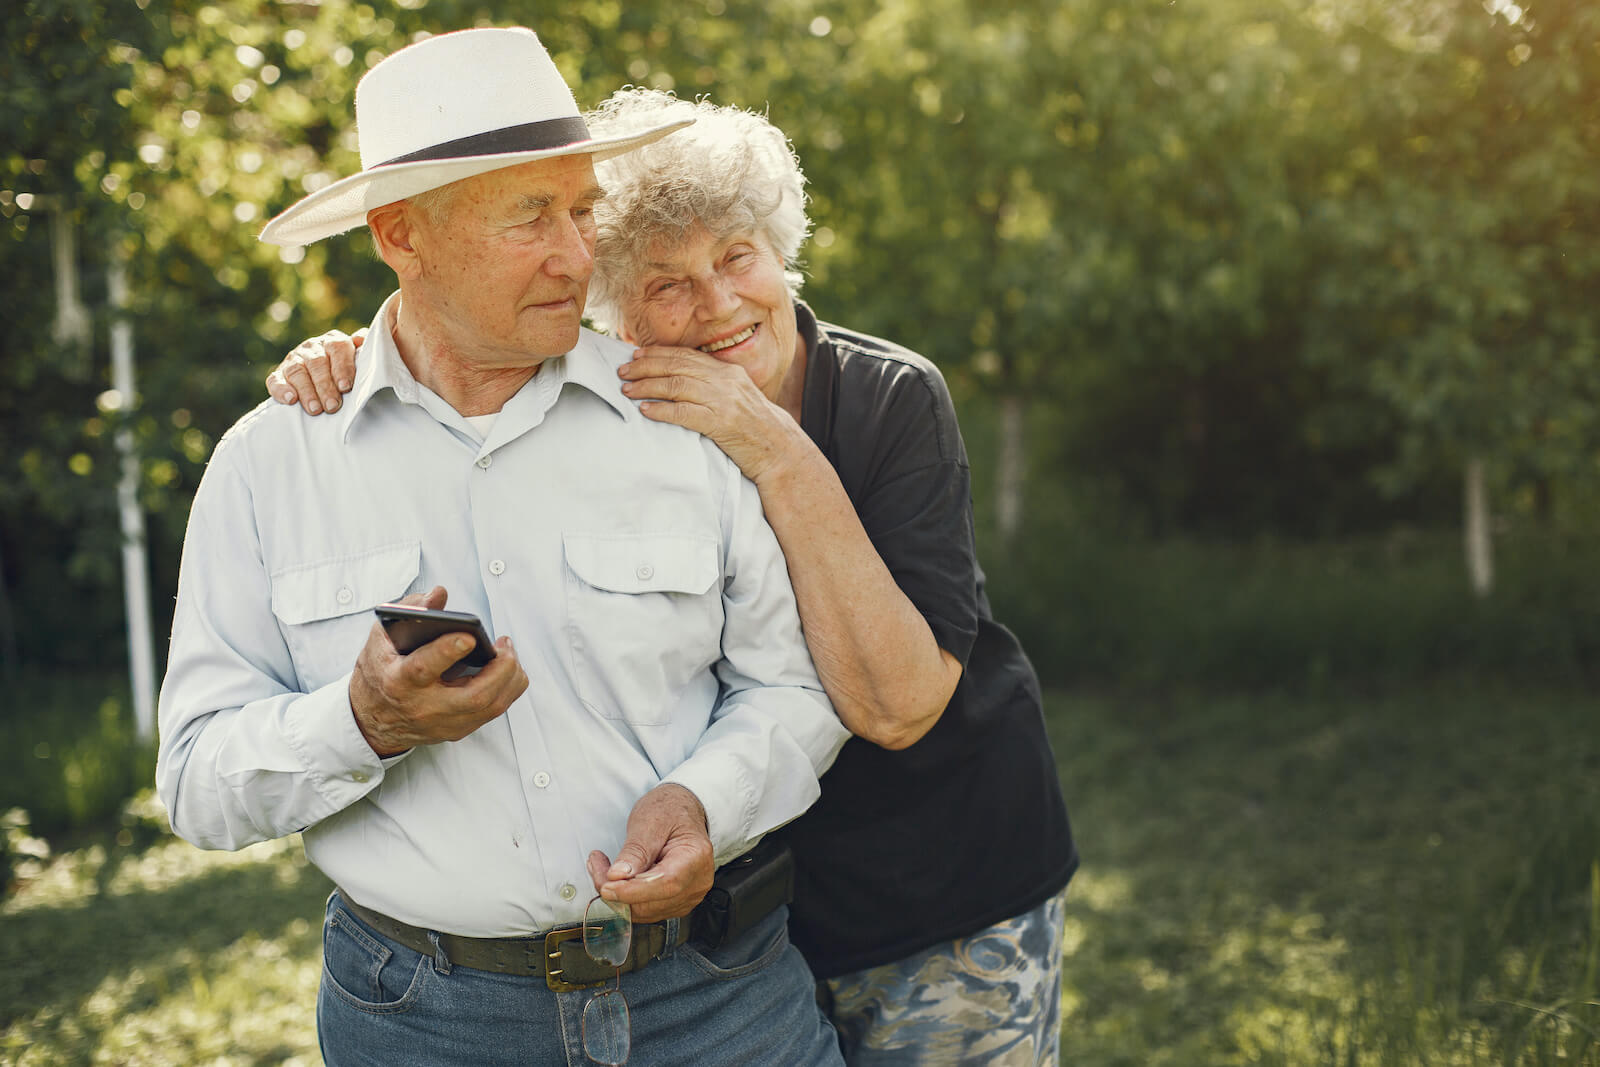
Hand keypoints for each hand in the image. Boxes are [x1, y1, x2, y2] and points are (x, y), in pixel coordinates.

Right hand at [266, 328, 367, 413]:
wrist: (320, 374)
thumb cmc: (346, 370)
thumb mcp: (357, 359)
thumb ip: (363, 351)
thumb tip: (364, 339)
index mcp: (333, 341)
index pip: (338, 349)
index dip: (342, 368)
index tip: (346, 387)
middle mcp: (312, 347)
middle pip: (317, 363)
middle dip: (325, 386)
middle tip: (332, 406)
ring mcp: (294, 359)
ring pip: (297, 372)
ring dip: (306, 391)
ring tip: (315, 409)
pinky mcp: (278, 374)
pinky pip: (275, 380)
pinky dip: (282, 390)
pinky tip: (291, 400)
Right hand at [348, 586, 526, 756]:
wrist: (372, 720)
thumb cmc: (380, 672)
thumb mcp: (381, 637)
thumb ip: (409, 610)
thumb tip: (438, 595)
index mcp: (398, 681)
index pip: (424, 668)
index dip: (447, 651)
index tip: (469, 636)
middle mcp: (423, 707)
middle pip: (474, 696)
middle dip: (500, 668)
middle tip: (504, 644)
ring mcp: (443, 723)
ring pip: (491, 706)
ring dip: (510, 677)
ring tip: (508, 652)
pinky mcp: (457, 730)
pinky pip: (493, 711)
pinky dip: (507, 688)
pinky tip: (506, 669)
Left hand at [585, 784, 714, 922]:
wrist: (680, 813)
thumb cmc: (669, 811)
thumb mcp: (650, 821)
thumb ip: (635, 851)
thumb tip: (617, 876)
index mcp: (696, 857)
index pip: (667, 883)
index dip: (634, 890)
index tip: (606, 885)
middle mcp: (697, 882)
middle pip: (653, 902)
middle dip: (618, 891)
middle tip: (595, 866)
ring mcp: (688, 896)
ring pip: (644, 911)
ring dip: (617, 896)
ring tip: (602, 867)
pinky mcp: (675, 903)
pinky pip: (645, 910)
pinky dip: (625, 898)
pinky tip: (616, 878)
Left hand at [617, 346, 802, 483]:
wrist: (779, 450)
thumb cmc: (755, 428)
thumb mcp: (737, 398)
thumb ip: (714, 386)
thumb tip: (681, 381)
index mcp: (728, 371)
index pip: (686, 356)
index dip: (658, 354)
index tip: (636, 355)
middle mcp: (725, 381)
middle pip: (677, 366)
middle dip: (645, 367)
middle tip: (623, 371)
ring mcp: (723, 401)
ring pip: (676, 386)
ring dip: (647, 387)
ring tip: (627, 390)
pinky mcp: (720, 423)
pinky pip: (684, 413)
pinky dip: (662, 410)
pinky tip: (645, 410)